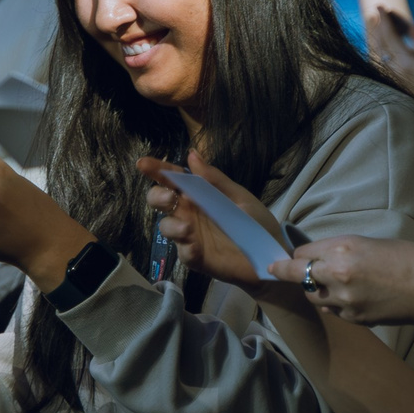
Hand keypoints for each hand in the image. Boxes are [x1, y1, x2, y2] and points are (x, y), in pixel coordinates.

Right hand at [142, 152, 285, 287]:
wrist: (271, 255)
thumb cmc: (255, 222)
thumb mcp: (238, 196)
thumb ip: (214, 179)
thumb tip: (192, 154)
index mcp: (198, 194)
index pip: (173, 178)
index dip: (157, 169)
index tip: (142, 163)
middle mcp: (188, 213)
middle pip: (159, 201)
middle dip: (157, 196)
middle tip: (169, 197)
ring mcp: (190, 236)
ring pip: (166, 227)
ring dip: (171, 225)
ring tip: (186, 227)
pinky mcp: (196, 258)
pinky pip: (183, 252)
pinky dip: (186, 248)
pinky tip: (194, 245)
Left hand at [276, 234, 413, 325]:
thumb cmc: (406, 258)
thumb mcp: (367, 242)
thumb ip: (338, 249)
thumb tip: (317, 256)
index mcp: (342, 249)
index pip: (300, 254)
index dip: (295, 254)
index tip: (287, 257)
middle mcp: (337, 275)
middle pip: (298, 276)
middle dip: (294, 272)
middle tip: (288, 269)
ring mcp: (344, 300)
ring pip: (313, 296)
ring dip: (315, 289)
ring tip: (329, 282)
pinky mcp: (353, 318)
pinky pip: (332, 310)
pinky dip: (333, 302)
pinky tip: (350, 295)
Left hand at [365, 8, 413, 111]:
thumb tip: (413, 26)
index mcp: (406, 62)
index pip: (390, 37)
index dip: (384, 20)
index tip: (381, 6)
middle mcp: (398, 70)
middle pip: (382, 45)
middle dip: (379, 27)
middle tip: (377, 12)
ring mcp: (400, 77)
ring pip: (382, 54)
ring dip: (379, 38)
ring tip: (378, 26)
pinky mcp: (404, 82)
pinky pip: (387, 61)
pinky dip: (384, 49)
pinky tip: (389, 48)